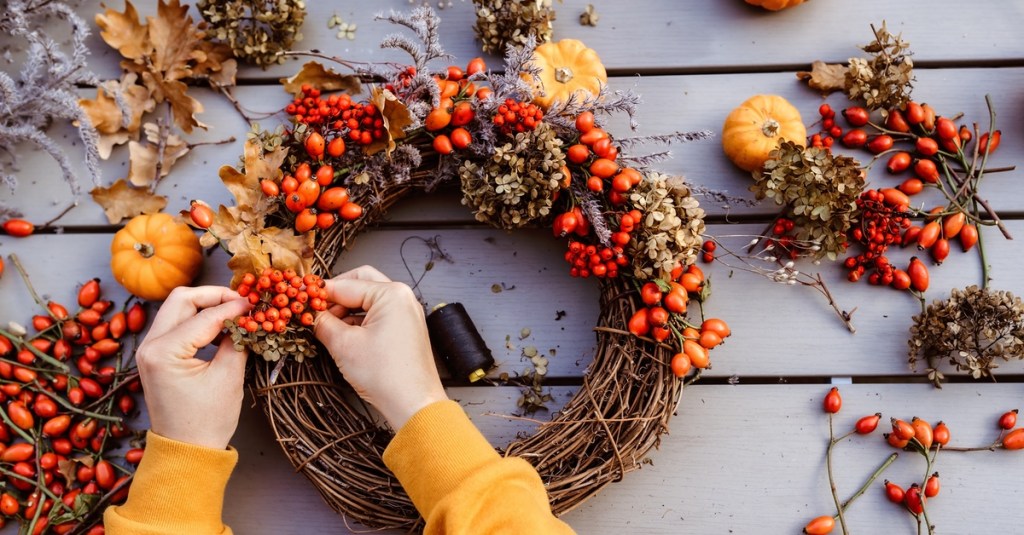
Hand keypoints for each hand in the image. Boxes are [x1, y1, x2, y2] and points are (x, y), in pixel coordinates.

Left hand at [135, 286, 251, 448]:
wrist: (186, 451)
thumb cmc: (207, 421)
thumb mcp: (228, 377)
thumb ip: (237, 339)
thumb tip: (247, 315)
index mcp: (164, 352)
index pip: (205, 316)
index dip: (234, 307)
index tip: (256, 303)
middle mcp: (149, 345)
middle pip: (182, 299)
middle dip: (214, 295)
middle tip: (242, 301)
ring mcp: (149, 349)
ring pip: (177, 308)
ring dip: (206, 306)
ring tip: (234, 313)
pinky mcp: (155, 355)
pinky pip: (176, 324)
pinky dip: (198, 319)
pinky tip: (220, 328)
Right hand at [314, 266, 446, 429]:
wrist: (413, 404)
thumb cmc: (387, 375)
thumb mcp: (344, 345)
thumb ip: (323, 323)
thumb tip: (310, 314)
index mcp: (391, 294)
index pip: (346, 284)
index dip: (320, 293)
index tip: (301, 299)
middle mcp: (403, 298)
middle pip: (360, 283)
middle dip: (336, 296)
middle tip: (316, 311)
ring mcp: (406, 313)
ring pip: (368, 299)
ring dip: (346, 310)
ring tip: (327, 328)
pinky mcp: (405, 328)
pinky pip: (378, 314)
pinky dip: (359, 321)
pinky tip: (344, 335)